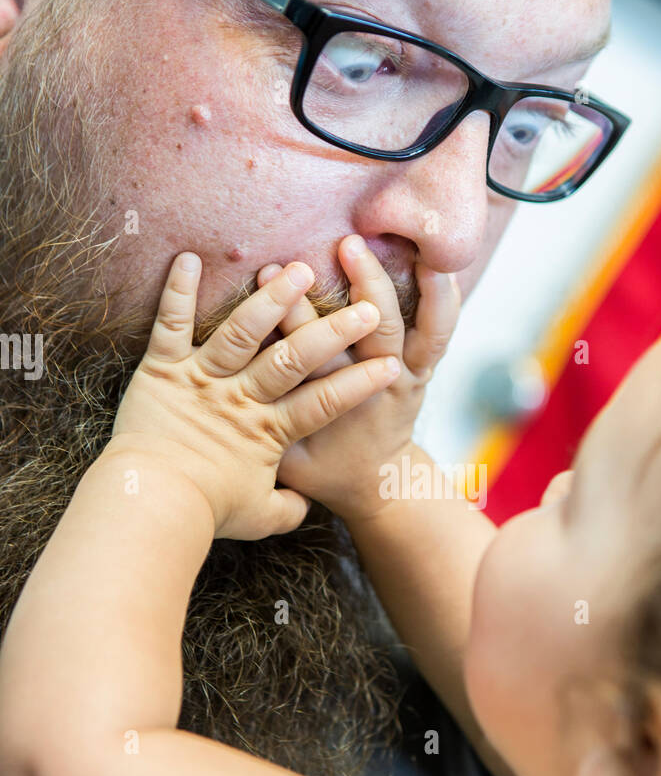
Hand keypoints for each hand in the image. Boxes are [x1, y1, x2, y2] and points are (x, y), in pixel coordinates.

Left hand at [107, 253, 400, 539]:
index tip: (391, 368)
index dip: (359, 385)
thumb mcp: (258, 518)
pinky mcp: (162, 369)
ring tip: (299, 270)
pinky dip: (178, 290)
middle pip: (293, 358)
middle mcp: (240, 398)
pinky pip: (171, 323)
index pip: (325, 402)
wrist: (154, 505)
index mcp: (269, 431)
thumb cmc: (207, 513)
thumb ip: (287, 508)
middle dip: (332, 331)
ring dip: (272, 299)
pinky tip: (189, 257)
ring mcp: (202, 379)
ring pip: (241, 331)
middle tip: (365, 307)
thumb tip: (303, 506)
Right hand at [273, 236, 461, 523]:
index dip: (294, 315)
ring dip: (414, 284)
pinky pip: (440, 332)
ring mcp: (407, 376)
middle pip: (375, 333)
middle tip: (348, 245)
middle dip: (362, 286)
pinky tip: (438, 262)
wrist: (377, 484)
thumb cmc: (324, 470)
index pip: (315, 354)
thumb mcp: (290, 467)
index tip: (268, 275)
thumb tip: (226, 412)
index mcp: (336, 407)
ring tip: (410, 246)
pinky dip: (442, 299)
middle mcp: (377, 388)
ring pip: (418, 329)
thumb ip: (265, 437)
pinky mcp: (423, 369)